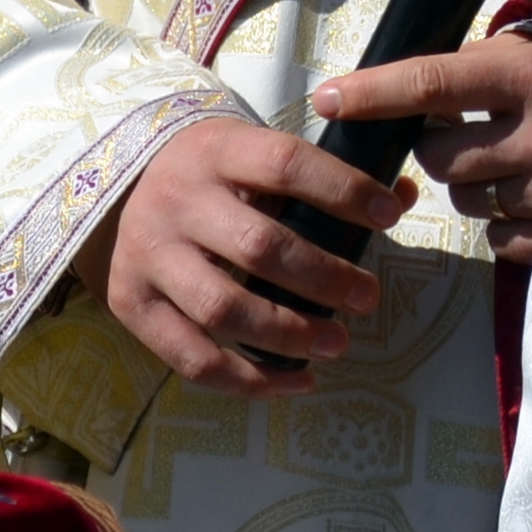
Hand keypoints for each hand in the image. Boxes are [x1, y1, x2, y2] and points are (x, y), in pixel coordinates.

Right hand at [97, 117, 410, 394]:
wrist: (132, 181)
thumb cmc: (219, 172)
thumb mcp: (260, 155)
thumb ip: (328, 178)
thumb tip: (401, 195)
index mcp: (218, 151)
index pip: (286, 164)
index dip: (341, 190)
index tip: (388, 217)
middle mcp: (177, 201)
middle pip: (257, 246)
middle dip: (323, 277)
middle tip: (367, 297)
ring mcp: (148, 256)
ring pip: (222, 308)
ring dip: (288, 334)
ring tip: (337, 343)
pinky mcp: (130, 304)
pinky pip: (191, 358)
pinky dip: (248, 380)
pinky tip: (297, 380)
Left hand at [318, 31, 531, 268]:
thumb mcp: (519, 59)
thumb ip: (461, 74)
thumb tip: (378, 99)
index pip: (431, 83)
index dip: (373, 93)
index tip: (328, 98)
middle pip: (438, 155)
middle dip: (436, 146)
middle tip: (467, 131)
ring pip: (463, 199)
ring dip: (470, 183)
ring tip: (507, 162)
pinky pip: (495, 236)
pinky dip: (500, 219)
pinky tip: (527, 193)